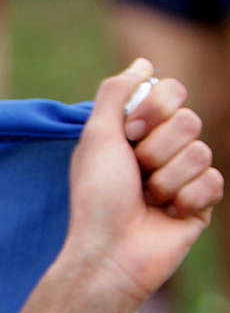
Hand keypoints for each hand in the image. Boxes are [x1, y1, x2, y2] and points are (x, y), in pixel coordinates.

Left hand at [65, 61, 221, 303]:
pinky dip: (187, 198)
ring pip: (202, 151)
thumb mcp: (97, 137)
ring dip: (168, 178)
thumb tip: (143, 62)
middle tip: (136, 172)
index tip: (132, 131)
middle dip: (158, 149)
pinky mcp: (201, 202)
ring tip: (147, 199)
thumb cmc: (97, 197)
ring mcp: (184, 176)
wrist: (110, 251)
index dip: (158, 108)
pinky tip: (168, 214)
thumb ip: (116, 93)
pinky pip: (214, 181)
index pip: (173, 92)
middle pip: (190, 120)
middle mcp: (161, 150)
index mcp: (137, 132)